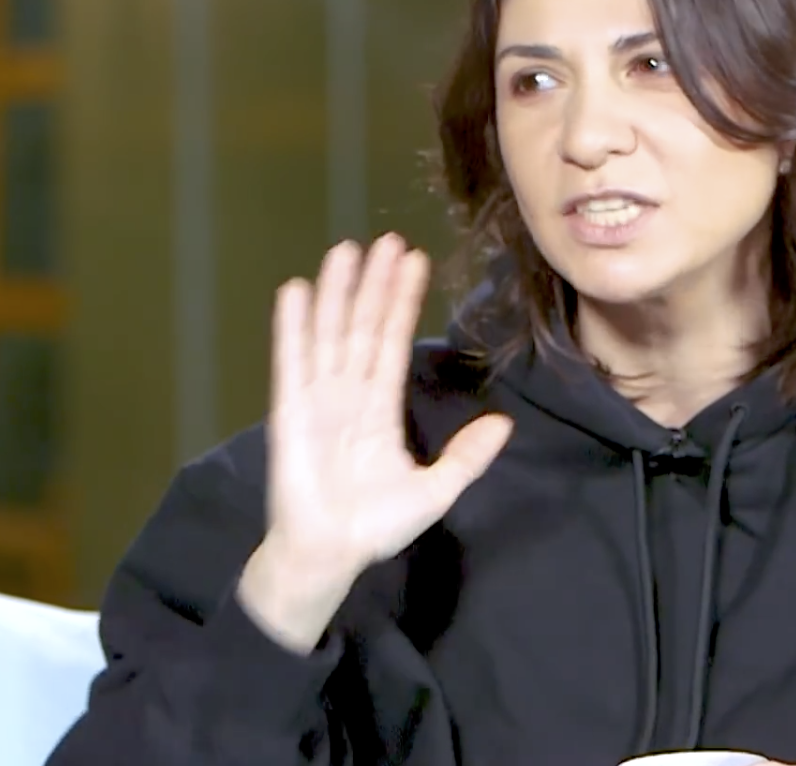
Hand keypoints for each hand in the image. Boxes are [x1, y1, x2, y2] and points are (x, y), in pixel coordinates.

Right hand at [238, 235, 513, 651]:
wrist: (330, 556)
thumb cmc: (374, 528)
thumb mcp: (435, 491)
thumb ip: (466, 457)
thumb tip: (505, 424)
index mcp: (378, 409)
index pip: (392, 342)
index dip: (403, 302)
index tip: (415, 261)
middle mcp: (347, 394)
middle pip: (362, 326)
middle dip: (375, 285)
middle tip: (388, 239)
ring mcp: (317, 398)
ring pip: (330, 333)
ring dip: (337, 292)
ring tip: (346, 249)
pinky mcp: (290, 411)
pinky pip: (292, 361)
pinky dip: (292, 326)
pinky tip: (296, 291)